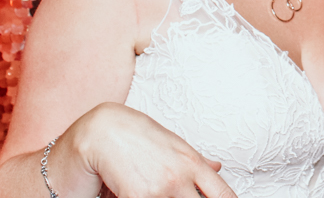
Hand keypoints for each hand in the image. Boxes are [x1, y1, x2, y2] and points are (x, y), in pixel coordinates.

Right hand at [70, 103, 237, 197]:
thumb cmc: (135, 135)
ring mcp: (160, 191)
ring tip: (157, 193)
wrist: (101, 131)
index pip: (223, 195)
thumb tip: (218, 167)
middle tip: (179, 196)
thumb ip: (195, 161)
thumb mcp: (172, 144)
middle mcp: (180, 178)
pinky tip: (138, 195)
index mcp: (192, 163)